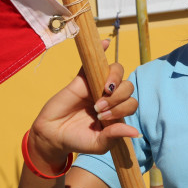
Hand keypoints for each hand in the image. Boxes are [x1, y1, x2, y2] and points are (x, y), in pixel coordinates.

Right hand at [28, 43, 138, 171]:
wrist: (53, 135)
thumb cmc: (77, 140)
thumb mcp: (98, 144)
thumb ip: (114, 136)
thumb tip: (135, 132)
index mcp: (117, 112)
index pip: (131, 103)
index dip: (122, 109)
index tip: (103, 120)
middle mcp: (110, 97)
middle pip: (127, 87)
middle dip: (117, 98)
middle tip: (99, 110)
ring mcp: (97, 86)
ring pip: (116, 72)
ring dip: (113, 81)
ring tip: (101, 95)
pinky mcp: (82, 78)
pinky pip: (94, 61)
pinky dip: (102, 50)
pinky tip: (106, 43)